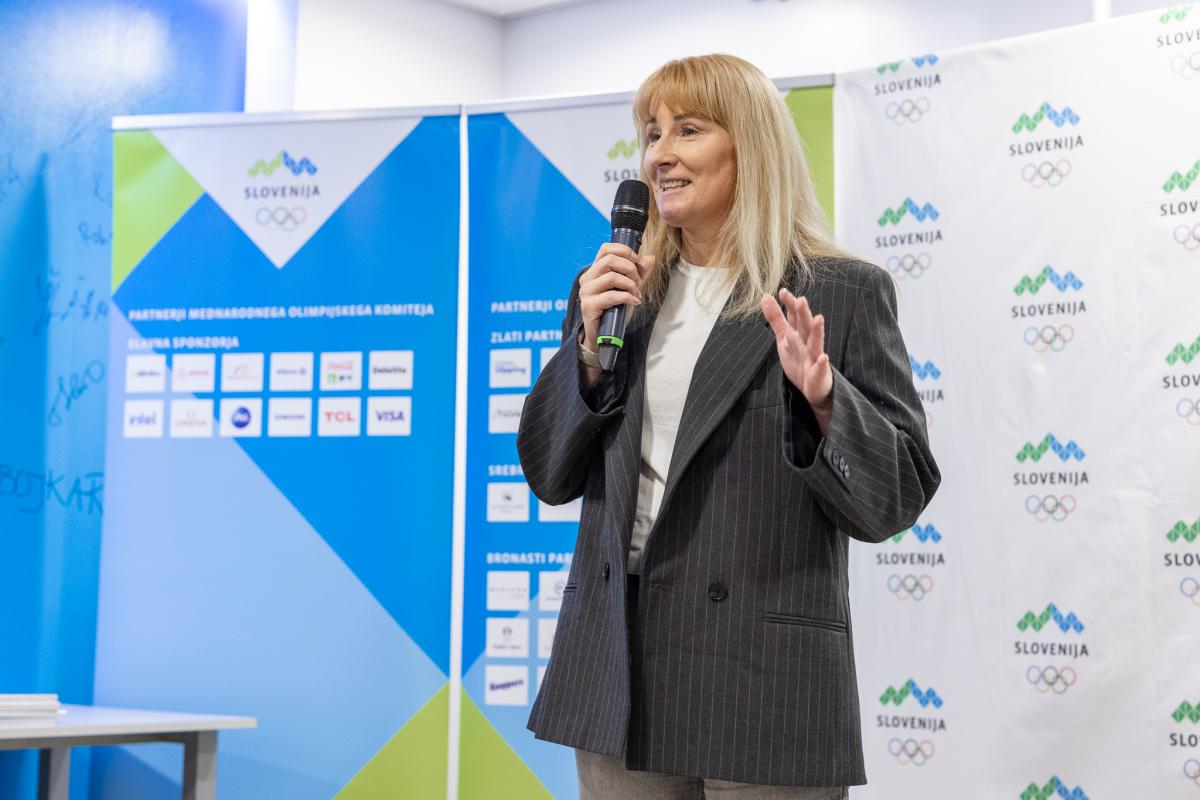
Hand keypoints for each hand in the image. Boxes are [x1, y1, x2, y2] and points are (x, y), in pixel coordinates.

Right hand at [579, 244, 654, 350]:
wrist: (604, 334)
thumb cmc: (615, 310)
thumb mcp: (630, 288)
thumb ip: (639, 273)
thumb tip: (650, 258)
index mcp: (595, 270)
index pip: (605, 248)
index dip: (624, 251)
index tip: (637, 262)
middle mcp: (588, 278)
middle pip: (610, 260)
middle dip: (630, 269)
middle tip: (638, 282)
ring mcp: (586, 292)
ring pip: (612, 277)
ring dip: (630, 285)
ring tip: (636, 294)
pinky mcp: (588, 306)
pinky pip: (611, 296)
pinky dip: (627, 297)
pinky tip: (634, 302)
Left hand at [761, 288, 832, 432]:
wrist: (812, 387)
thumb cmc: (799, 358)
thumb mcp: (785, 337)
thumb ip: (776, 317)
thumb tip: (765, 296)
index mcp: (799, 334)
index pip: (795, 316)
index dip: (790, 305)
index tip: (783, 292)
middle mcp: (807, 343)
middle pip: (805, 326)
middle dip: (803, 313)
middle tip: (800, 300)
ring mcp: (814, 358)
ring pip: (816, 343)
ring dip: (817, 331)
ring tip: (818, 319)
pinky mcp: (818, 375)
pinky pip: (819, 369)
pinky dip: (822, 364)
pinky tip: (823, 358)